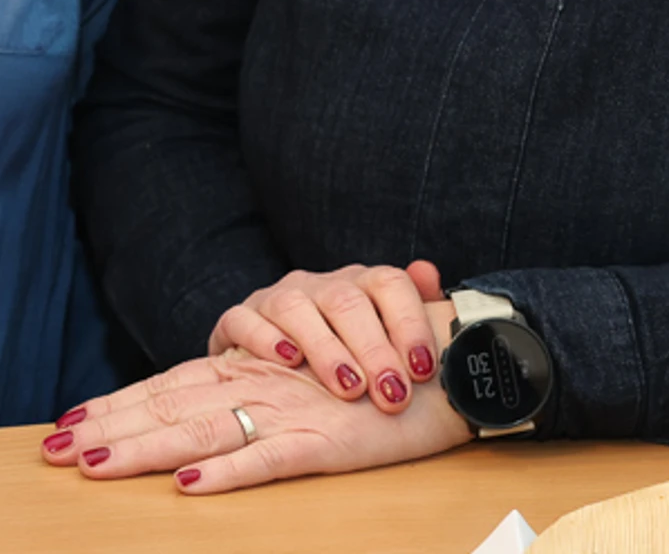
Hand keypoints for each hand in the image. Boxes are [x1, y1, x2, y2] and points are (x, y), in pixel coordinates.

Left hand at [40, 345, 469, 494]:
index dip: (117, 404)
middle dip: (108, 429)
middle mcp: (261, 379)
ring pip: (201, 428)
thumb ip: (258, 388)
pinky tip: (191, 486)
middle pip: (169, 404)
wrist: (453, 364)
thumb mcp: (309, 381)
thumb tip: (205, 427)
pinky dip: (230, 473)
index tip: (65, 425)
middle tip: (52, 452)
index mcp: (253, 365)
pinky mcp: (327, 440)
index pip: (169, 384)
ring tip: (94, 467)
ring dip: (143, 449)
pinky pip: (271, 459)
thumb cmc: (381, 376)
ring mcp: (290, 409)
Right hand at [207, 262, 446, 410]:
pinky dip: (264, 338)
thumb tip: (429, 274)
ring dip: (325, 348)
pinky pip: (244, 319)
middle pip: (347, 300)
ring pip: (296, 306)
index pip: (389, 283)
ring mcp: (276, 299)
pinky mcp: (239, 319)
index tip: (423, 369)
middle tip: (392, 394)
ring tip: (348, 388)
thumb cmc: (344, 359)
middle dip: (373, 349)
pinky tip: (288, 361)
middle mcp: (318, 285)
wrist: (274, 368)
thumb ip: (414, 310)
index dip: (409, 322)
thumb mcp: (384, 340)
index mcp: (360, 284)